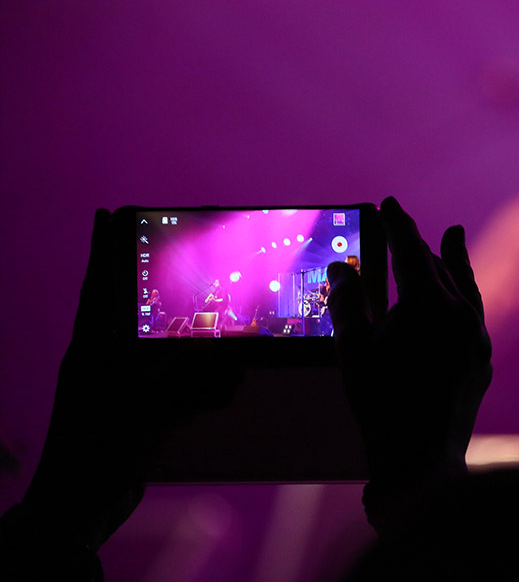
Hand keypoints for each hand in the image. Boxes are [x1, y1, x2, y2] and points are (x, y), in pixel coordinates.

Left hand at [16, 210, 239, 552]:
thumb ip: (195, 374)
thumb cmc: (103, 446)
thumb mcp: (150, 401)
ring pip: (155, 348)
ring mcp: (117, 388)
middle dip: (152, 287)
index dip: (102, 248)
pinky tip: (221, 380)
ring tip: (210, 326)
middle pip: (131, 310)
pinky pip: (169, 385)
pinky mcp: (134, 414)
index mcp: (92, 348)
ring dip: (182, 339)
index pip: (99, 285)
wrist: (81, 505)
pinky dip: (194, 381)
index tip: (105, 212)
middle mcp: (102, 361)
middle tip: (176, 258)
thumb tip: (237, 353)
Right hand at [327, 197, 491, 525]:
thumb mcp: (353, 347)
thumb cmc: (379, 401)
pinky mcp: (482, 359)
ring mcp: (476, 337)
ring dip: (452, 261)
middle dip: (417, 244)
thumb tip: (341, 269)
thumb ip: (347, 301)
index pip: (410, 251)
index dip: (397, 225)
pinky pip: (473, 314)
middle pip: (437, 266)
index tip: (388, 204)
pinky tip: (459, 296)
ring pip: (464, 287)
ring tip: (452, 236)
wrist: (419, 458)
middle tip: (401, 225)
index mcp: (428, 303)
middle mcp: (459, 313)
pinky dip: (463, 295)